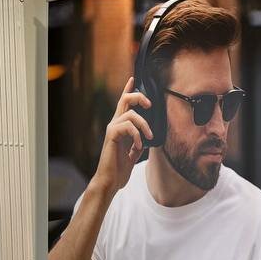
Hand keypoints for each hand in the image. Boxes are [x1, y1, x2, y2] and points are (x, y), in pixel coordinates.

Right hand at [92, 77, 152, 198]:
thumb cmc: (119, 169)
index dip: (128, 89)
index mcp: (120, 127)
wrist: (110, 181)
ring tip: (148, 138)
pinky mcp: (111, 135)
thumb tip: (148, 137)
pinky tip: (138, 147)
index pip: (124, 104)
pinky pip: (128, 126)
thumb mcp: (134, 154)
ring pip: (131, 114)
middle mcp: (115, 124)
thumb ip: (138, 142)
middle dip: (139, 97)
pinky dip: (137, 136)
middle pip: (125, 100)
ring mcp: (112, 129)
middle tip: (150, 105)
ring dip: (144, 125)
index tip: (133, 78)